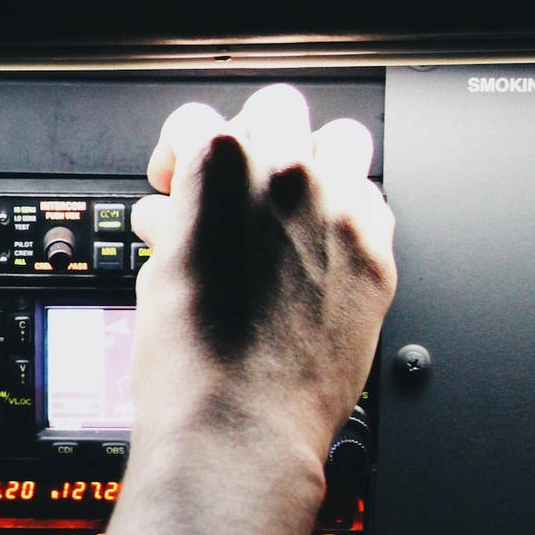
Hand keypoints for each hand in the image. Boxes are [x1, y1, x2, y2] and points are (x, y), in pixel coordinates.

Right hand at [128, 84, 395, 465]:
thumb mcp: (158, 272)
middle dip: (249, 138)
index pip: (194, 120)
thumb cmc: (192, 362)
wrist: (240, 426)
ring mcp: (338, 210)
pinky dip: (347, 213)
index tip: (175, 180)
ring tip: (288, 201)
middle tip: (234, 182)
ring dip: (313, 160)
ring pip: (342, 138)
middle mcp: (285, 174)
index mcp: (217, 168)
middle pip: (275, 108)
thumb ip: (176, 224)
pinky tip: (320, 246)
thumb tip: (175, 217)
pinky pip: (373, 203)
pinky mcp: (376, 254)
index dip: (176, 151)